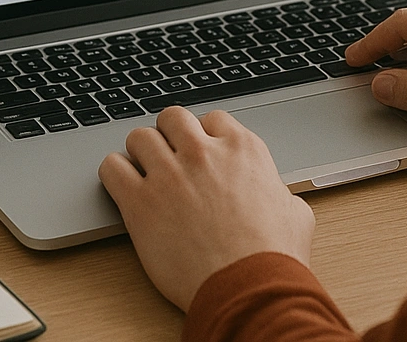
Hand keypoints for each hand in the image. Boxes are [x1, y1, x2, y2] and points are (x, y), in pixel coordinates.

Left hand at [98, 107, 314, 310]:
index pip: (211, 119)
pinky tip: (123, 189)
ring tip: (144, 173)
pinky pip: (111, 168)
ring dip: (141, 153)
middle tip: (170, 159)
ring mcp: (169, 174)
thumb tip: (278, 199)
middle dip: (169, 136)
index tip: (200, 154)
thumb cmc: (273, 257)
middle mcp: (203, 153)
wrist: (249, 288)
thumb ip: (278, 193)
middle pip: (172, 118)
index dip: (204, 137)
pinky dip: (114, 174)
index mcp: (242, 149)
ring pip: (139, 137)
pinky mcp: (140, 202)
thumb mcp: (295, 213)